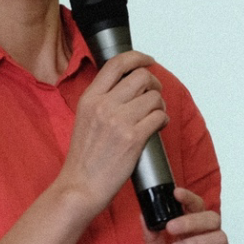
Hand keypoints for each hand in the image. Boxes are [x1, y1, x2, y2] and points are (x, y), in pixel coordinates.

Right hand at [58, 50, 168, 214]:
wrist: (80, 186)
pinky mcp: (133, 139)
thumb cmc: (84, 157)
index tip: (147, 60)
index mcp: (90, 97)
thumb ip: (102, 99)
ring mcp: (119, 121)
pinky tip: (157, 126)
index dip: (138, 57)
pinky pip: (159, 117)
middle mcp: (104, 105)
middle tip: (154, 94)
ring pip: (154, 97)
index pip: (117, 64)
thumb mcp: (84, 117)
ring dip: (160, 104)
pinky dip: (163, 120)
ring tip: (155, 114)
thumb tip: (127, 85)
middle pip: (141, 77)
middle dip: (154, 83)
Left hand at [143, 187, 234, 243]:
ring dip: (195, 242)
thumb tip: (143, 212)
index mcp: (194, 231)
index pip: (197, 207)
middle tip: (172, 227)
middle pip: (213, 219)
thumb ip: (152, 235)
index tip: (176, 192)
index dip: (189, 198)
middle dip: (192, 220)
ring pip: (220, 239)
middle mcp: (209, 241)